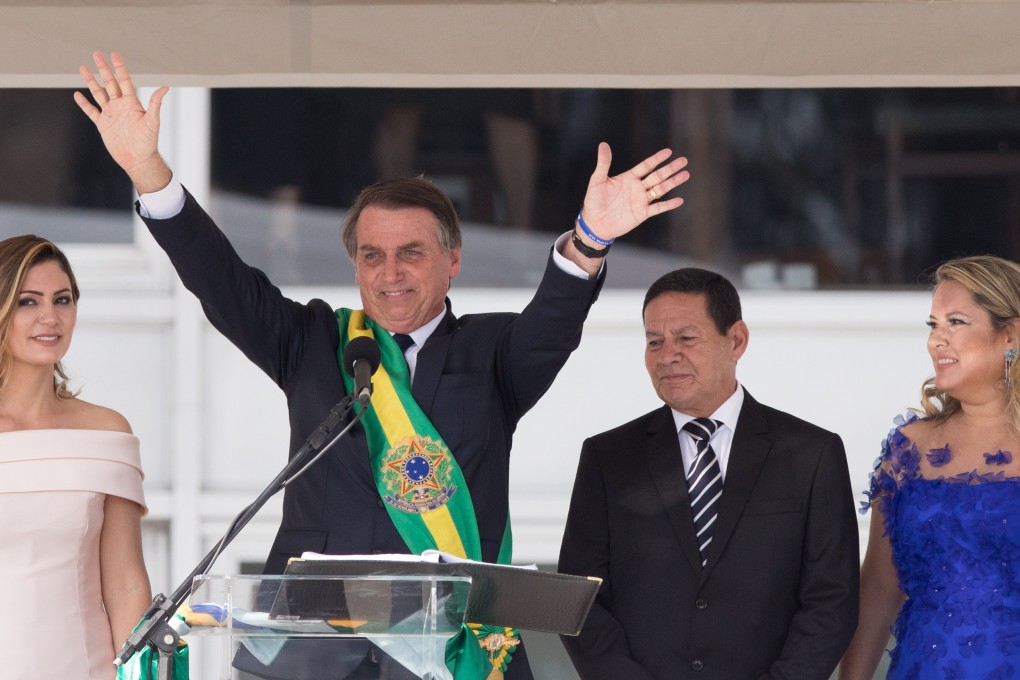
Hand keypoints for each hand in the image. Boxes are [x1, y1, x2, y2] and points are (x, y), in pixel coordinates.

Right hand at [73, 51, 171, 193]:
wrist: (138, 159)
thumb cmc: (148, 141)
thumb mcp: (152, 121)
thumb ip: (155, 103)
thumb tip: (166, 87)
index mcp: (132, 103)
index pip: (124, 80)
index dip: (119, 67)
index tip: (114, 54)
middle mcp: (120, 105)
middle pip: (110, 83)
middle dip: (103, 68)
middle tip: (96, 53)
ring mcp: (111, 114)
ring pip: (98, 93)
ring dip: (91, 81)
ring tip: (83, 67)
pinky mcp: (103, 124)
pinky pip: (91, 111)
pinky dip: (84, 104)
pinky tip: (77, 95)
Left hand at [579, 142, 688, 242]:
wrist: (595, 224)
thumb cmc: (594, 201)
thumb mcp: (597, 181)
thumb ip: (603, 163)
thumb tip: (603, 144)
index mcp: (629, 178)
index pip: (646, 166)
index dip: (657, 159)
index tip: (668, 152)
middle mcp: (637, 187)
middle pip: (657, 176)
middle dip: (670, 168)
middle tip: (683, 161)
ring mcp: (641, 200)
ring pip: (660, 189)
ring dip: (673, 182)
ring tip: (686, 174)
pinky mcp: (642, 214)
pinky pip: (658, 208)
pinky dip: (668, 205)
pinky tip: (679, 200)